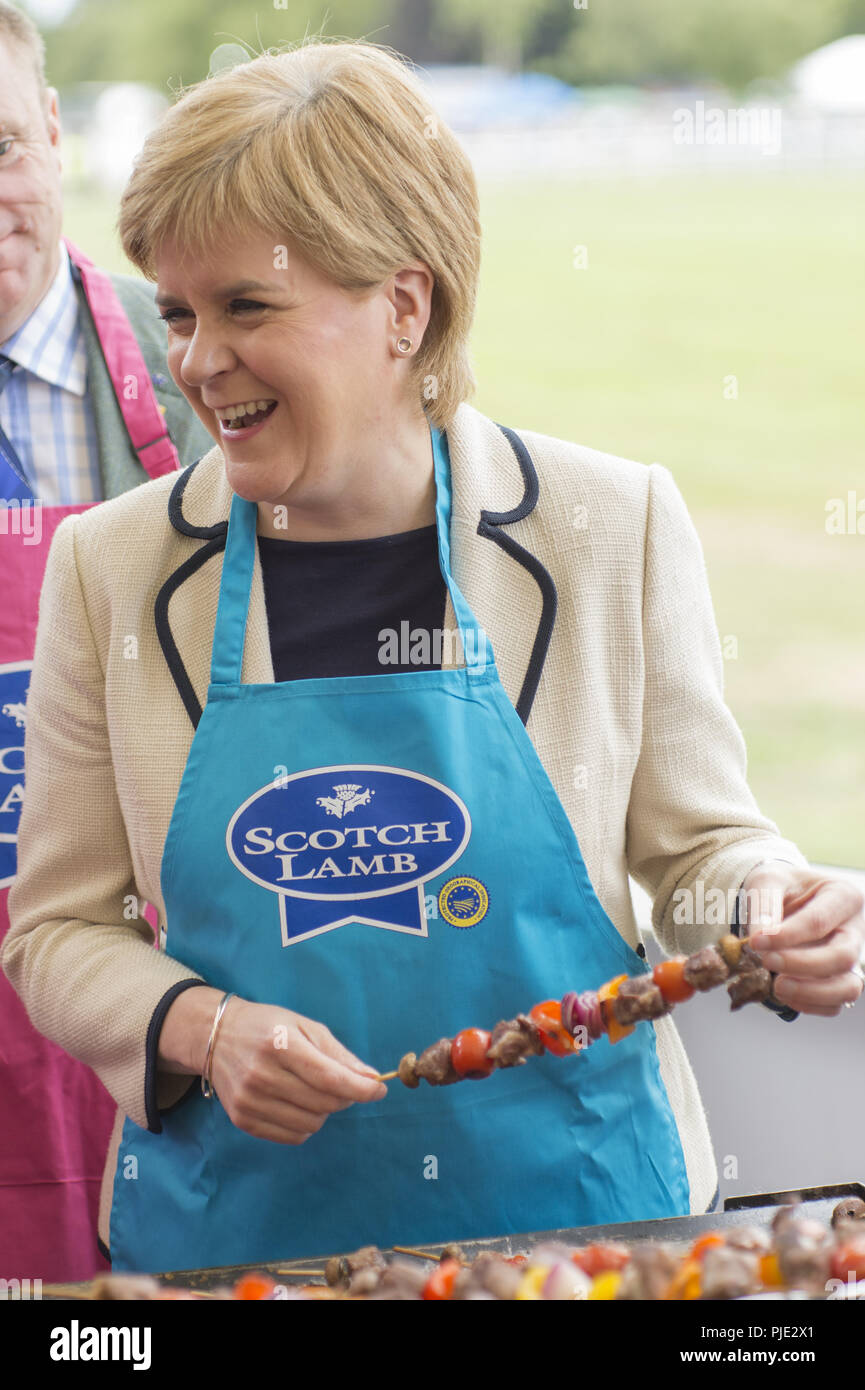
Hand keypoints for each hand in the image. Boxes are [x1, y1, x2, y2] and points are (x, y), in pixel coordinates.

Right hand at [209, 998, 387, 1143]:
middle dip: (346, 1097)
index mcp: (280, 1043)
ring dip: (325, 1111)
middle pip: (324, 1103)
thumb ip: (339, 1054)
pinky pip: (292, 1136)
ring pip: (311, 1124)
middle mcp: (261, 1074)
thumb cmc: (269, 1027)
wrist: (217, 1037)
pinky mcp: (242, 1119)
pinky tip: (298, 1104)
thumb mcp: (305, 1026)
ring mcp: (249, 1100)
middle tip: (344, 1084)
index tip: (379, 1090)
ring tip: (315, 1091)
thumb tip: (371, 1079)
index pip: (329, 1078)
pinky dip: (306, 1124)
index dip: (361, 1089)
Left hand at [741, 862, 864, 1016]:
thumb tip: (760, 937)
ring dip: (810, 992)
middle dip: (802, 965)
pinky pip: (835, 1004)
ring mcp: (851, 958)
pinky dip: (810, 1005)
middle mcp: (855, 929)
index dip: (787, 935)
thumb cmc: (781, 887)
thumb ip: (764, 905)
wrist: (784, 898)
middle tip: (767, 961)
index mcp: (843, 895)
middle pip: (842, 956)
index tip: (757, 942)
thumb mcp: (767, 881)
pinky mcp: (841, 980)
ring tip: (777, 986)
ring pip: (848, 987)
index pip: (819, 921)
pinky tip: (784, 995)